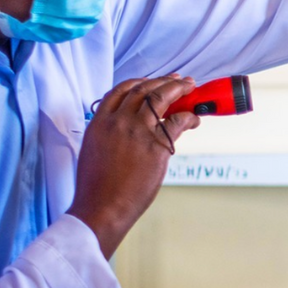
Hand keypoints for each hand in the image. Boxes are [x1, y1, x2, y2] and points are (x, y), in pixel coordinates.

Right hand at [68, 75, 199, 257]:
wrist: (101, 208)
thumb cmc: (96, 188)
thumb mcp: (93, 152)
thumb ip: (108, 135)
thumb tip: (125, 132)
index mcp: (99, 123)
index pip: (120, 90)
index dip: (140, 82)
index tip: (153, 81)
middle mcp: (118, 121)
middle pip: (143, 89)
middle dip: (164, 81)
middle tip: (179, 79)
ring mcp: (137, 131)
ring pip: (161, 98)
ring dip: (178, 89)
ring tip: (190, 87)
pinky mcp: (156, 146)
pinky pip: (177, 122)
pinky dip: (189, 117)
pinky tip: (194, 119)